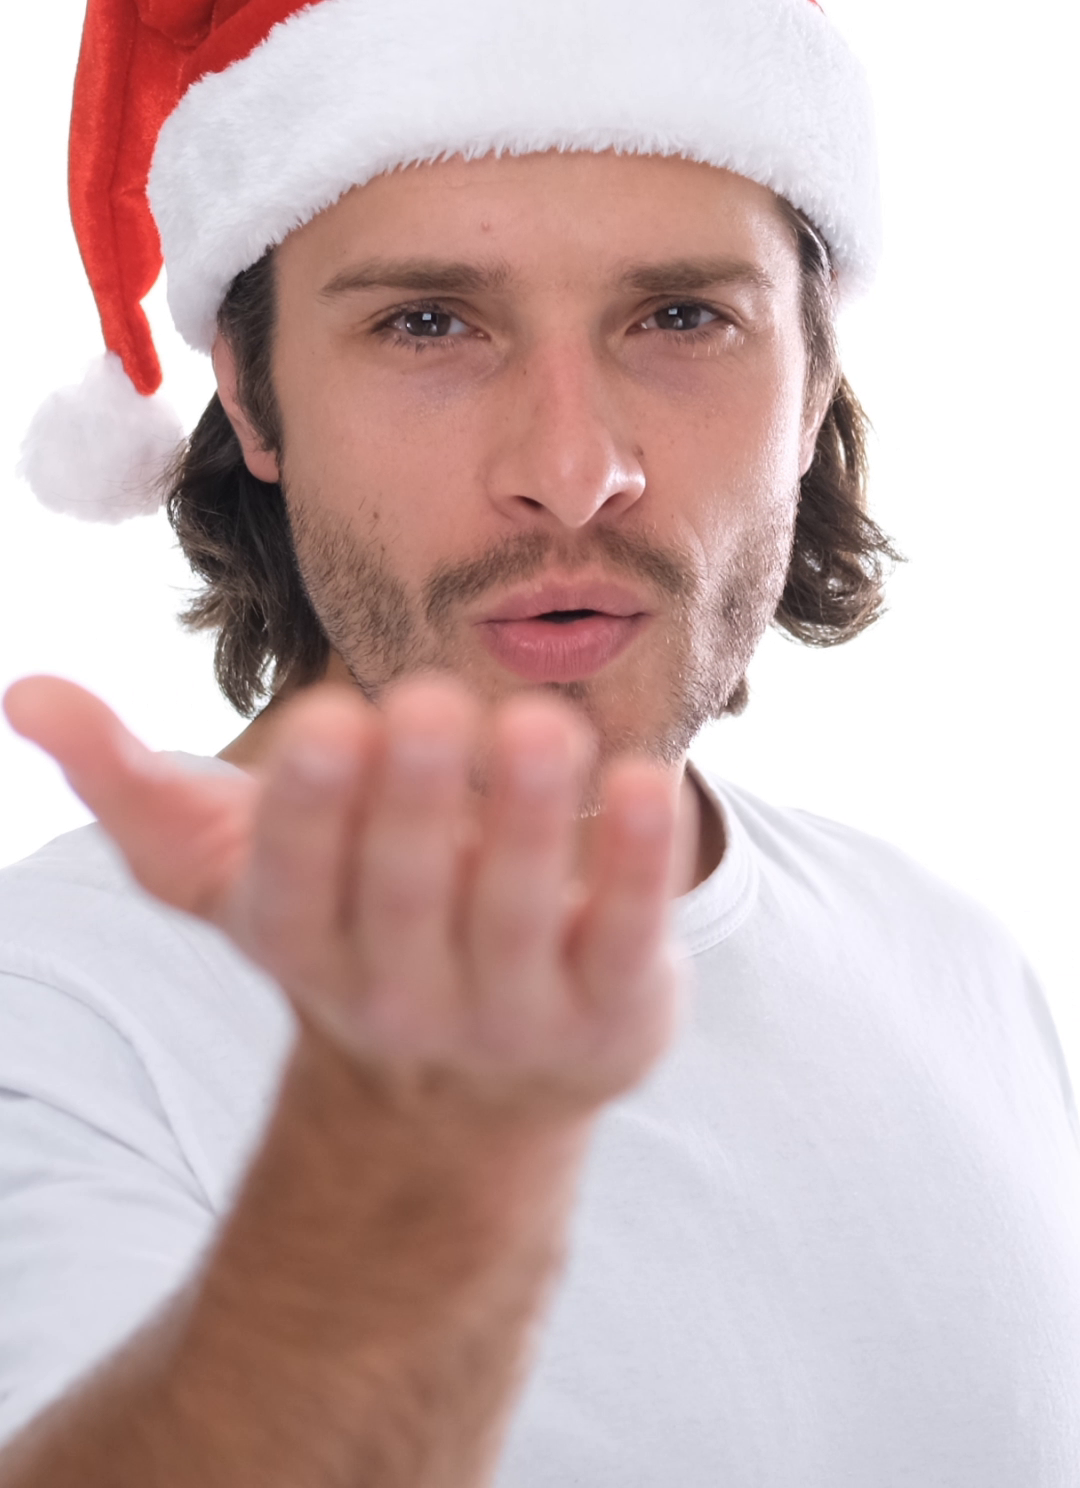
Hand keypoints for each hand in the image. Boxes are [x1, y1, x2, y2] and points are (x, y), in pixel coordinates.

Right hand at [4, 676, 688, 1128]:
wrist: (469, 1084)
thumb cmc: (347, 921)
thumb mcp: (233, 865)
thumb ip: (131, 783)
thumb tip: (24, 692)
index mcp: (305, 943)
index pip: (298, 887)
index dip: (311, 812)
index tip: (325, 721)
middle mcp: (402, 992)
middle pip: (405, 899)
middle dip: (414, 803)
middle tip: (428, 700)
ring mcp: (511, 1013)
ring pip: (519, 919)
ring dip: (532, 824)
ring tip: (542, 724)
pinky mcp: (610, 1010)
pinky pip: (625, 938)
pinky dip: (639, 867)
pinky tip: (646, 782)